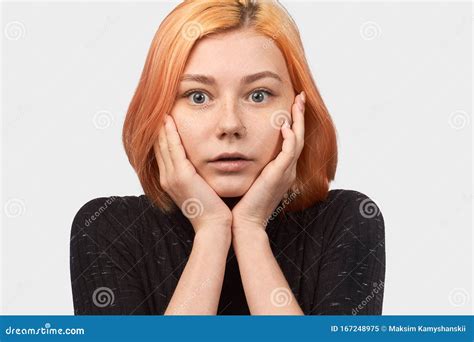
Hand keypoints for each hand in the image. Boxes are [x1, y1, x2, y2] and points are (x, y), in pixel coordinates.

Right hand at [154, 114, 231, 235]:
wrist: (214, 226)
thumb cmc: (213, 208)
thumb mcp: (200, 188)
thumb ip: (196, 174)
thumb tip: (201, 162)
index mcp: (170, 180)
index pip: (162, 151)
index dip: (161, 134)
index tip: (164, 117)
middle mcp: (166, 177)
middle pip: (158, 145)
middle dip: (158, 126)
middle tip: (158, 107)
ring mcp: (171, 177)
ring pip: (162, 144)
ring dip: (161, 125)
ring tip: (161, 108)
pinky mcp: (181, 176)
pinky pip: (173, 149)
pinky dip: (170, 133)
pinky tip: (169, 119)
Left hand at [231, 91, 305, 230]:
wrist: (244, 222)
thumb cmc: (243, 202)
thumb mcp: (250, 179)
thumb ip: (251, 164)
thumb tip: (239, 151)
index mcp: (281, 170)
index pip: (291, 140)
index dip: (292, 122)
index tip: (289, 106)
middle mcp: (287, 169)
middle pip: (298, 136)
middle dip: (299, 115)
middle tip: (300, 97)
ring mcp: (286, 172)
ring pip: (297, 140)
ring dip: (298, 120)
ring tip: (297, 102)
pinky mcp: (280, 175)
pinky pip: (289, 152)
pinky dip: (289, 137)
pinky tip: (284, 125)